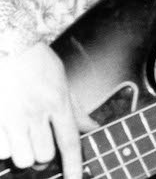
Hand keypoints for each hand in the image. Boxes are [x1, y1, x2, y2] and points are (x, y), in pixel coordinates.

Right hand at [0, 43, 93, 178]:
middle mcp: (36, 112)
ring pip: (21, 158)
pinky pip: (0, 151)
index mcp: (57, 102)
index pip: (70, 141)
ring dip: (22, 153)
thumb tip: (92, 127)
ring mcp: (12, 117)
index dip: (74, 165)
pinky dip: (3, 147)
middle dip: (42, 155)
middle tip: (38, 141)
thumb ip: (75, 108)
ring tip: (21, 137)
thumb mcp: (62, 81)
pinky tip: (6, 133)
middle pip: (44, 155)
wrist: (9, 44)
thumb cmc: (35, 62)